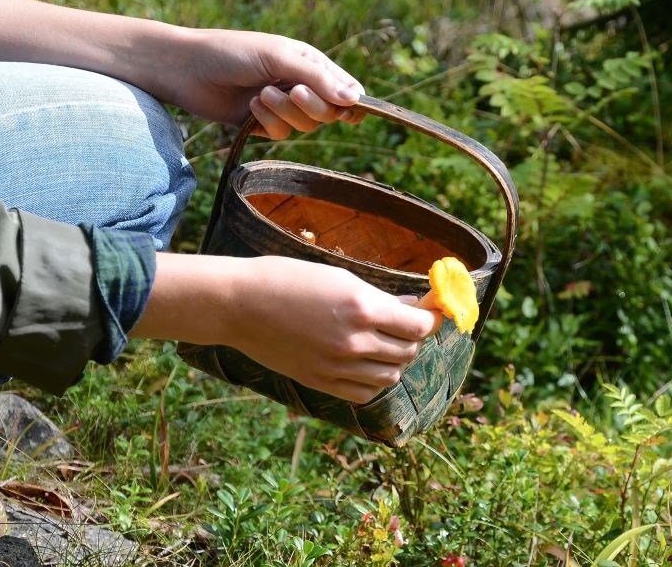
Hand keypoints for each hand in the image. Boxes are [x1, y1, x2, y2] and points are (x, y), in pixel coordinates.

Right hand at [131, 254, 442, 403]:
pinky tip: (366, 365)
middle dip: (412, 337)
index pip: (420, 326)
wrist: (240, 304)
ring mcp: (338, 366)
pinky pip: (366, 393)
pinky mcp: (321, 382)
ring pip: (391, 375)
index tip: (431, 313)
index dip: (431, 319)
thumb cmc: (288, 279)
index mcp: (363, 307)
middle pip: (409, 350)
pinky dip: (374, 381)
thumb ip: (380, 299)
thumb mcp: (340, 278)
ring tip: (384, 344)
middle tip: (404, 324)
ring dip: (395, 360)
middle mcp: (355, 340)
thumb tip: (414, 309)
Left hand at [164, 29, 366, 137]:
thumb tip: (355, 100)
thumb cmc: (233, 52)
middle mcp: (302, 86)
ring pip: (306, 126)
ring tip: (261, 94)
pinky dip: (268, 122)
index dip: (352, 104)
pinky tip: (250, 107)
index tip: (346, 110)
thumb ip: (318, 79)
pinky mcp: (265, 124)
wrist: (187, 69)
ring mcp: (284, 107)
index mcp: (312, 64)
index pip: (348, 90)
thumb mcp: (279, 57)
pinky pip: (282, 134)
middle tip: (293, 93)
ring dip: (285, 112)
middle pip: (330, 112)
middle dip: (313, 106)